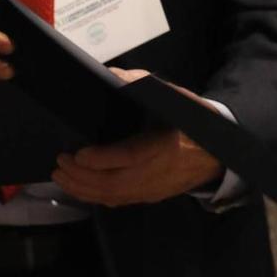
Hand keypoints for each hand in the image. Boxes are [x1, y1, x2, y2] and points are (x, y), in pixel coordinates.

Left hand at [53, 102, 223, 206]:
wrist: (216, 154)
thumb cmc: (192, 122)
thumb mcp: (176, 99)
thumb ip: (145, 86)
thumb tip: (115, 75)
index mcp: (166, 145)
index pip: (129, 157)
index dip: (102, 159)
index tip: (79, 152)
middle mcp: (158, 172)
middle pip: (114, 182)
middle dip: (82, 176)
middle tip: (60, 162)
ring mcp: (153, 188)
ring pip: (112, 195)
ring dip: (82, 188)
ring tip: (60, 175)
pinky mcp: (149, 196)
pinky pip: (117, 201)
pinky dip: (93, 196)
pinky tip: (77, 187)